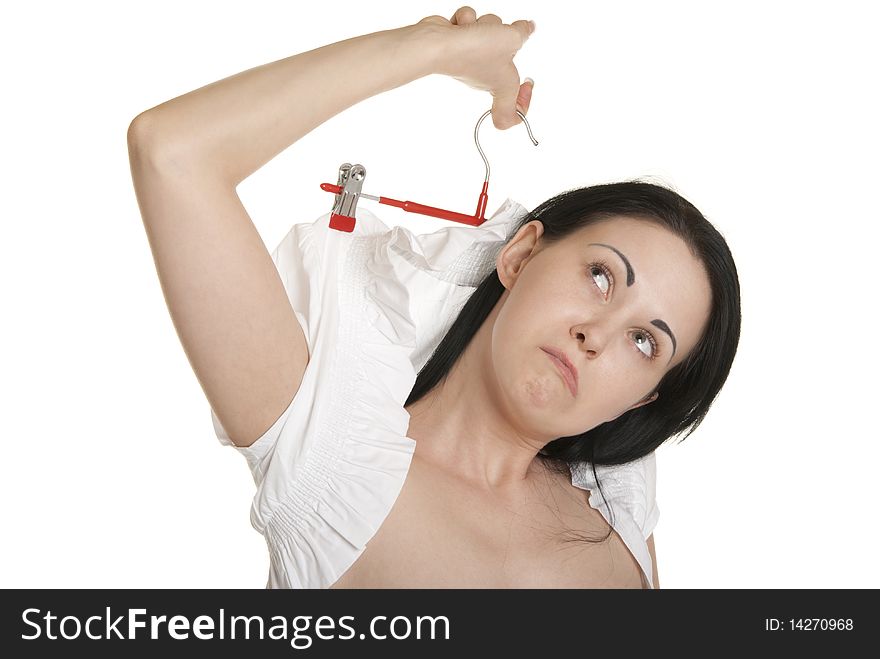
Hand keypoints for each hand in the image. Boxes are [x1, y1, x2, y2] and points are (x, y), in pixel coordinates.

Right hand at [415, 6, 534, 129]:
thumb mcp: (512, 39)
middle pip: (507, 53)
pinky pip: (471, 25)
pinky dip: (467, 22)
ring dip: (485, 24)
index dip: (525, 102)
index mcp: (500, 87)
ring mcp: (471, 59)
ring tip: (476, 32)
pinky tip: (462, 28)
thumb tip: (527, 28)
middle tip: (499, 39)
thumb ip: (524, 32)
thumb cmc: (474, 52)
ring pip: (491, 32)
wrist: (439, 43)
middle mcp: (485, 76)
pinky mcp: (458, 43)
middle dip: (506, 38)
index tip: (528, 83)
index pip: (514, 114)